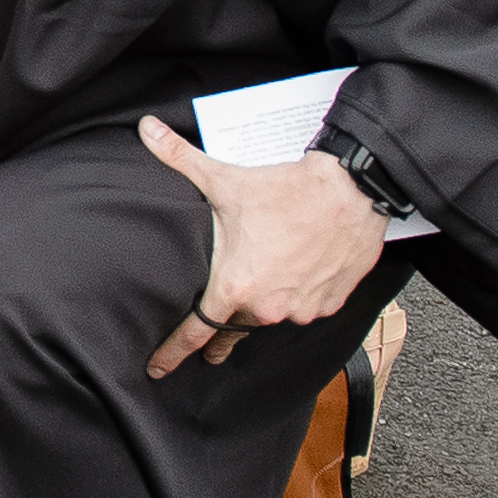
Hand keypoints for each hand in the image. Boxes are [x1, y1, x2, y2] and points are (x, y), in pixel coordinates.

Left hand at [138, 116, 388, 376]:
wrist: (352, 191)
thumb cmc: (287, 189)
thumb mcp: (224, 178)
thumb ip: (178, 158)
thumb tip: (145, 129)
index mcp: (236, 286)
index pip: (196, 331)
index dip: (174, 351)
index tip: (157, 368)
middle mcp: (267, 306)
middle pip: (234, 328)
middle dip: (219, 339)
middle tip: (207, 353)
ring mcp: (301, 308)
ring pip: (270, 316)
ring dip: (259, 310)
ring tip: (252, 305)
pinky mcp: (329, 303)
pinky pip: (303, 309)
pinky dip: (293, 300)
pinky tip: (289, 287)